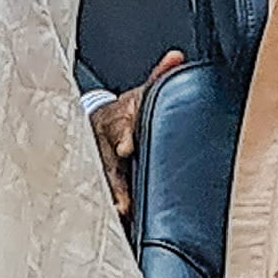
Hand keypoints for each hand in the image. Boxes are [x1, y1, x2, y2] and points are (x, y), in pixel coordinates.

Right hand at [90, 50, 184, 215]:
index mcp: (117, 119)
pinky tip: (120, 220)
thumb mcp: (143, 90)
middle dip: (115, 180)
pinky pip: (106, 192)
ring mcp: (101, 163)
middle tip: (122, 200)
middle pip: (107, 163)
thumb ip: (160, 76)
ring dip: (113, 197)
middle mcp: (105, 143)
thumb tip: (178, 57)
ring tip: (121, 213)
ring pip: (104, 182)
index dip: (122, 137)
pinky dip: (112, 204)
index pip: (119, 127)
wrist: (98, 119)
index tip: (126, 148)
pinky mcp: (102, 178)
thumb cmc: (129, 107)